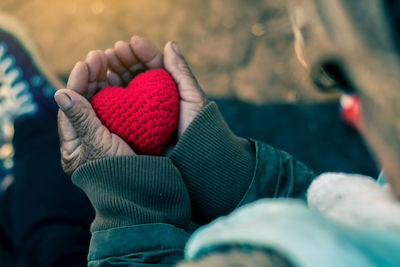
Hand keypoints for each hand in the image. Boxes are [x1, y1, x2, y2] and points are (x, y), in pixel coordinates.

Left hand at [55, 51, 134, 174]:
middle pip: (85, 101)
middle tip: (99, 55)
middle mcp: (88, 136)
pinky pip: (118, 108)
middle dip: (91, 77)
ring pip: (101, 102)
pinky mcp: (123, 132)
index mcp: (74, 143)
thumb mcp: (98, 146)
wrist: (143, 192)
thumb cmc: (118, 174)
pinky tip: (122, 77)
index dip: (78, 83)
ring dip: (104, 80)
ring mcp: (106, 133)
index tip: (85, 63)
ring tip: (109, 59)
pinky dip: (119, 91)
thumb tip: (60, 92)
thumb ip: (81, 119)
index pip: (71, 107)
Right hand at [106, 36, 208, 137]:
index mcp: (171, 89)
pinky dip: (110, 93)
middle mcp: (156, 99)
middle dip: (124, 59)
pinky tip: (102, 83)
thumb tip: (170, 44)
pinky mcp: (133, 125)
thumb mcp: (193, 98)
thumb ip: (181, 72)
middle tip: (112, 51)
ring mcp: (144, 112)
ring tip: (103, 61)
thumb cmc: (197, 129)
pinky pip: (120, 106)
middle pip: (137, 73)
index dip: (144, 52)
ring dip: (114, 72)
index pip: (155, 65)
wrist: (193, 162)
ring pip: (126, 87)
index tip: (132, 42)